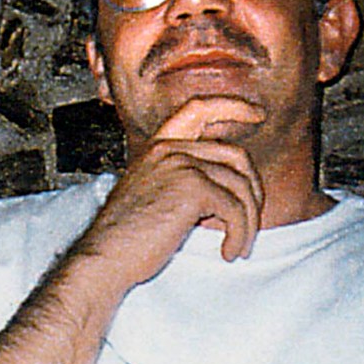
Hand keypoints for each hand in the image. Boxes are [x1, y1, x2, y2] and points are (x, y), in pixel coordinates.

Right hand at [78, 97, 264, 289]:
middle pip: (236, 157)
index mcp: (159, 147)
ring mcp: (181, 165)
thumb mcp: (155, 196)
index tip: (258, 112)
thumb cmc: (129, 240)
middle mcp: (170, 149)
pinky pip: (235, 209)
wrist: (106, 258)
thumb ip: (185, 182)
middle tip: (250, 222)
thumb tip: (231, 193)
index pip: (198, 109)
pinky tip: (229, 252)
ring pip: (241, 187)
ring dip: (248, 222)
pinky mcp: (193, 188)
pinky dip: (240, 234)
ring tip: (239, 248)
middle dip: (253, 191)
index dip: (231, 106)